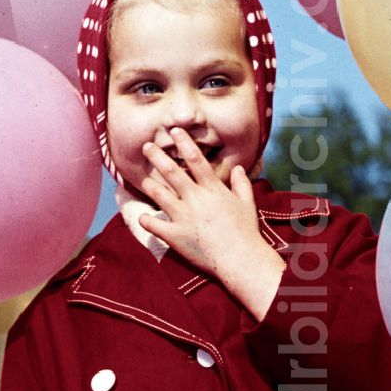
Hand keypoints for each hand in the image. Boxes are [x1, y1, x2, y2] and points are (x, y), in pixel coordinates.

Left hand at [136, 129, 284, 318]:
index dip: (184, 142)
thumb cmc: (246, 232)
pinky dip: (145, 219)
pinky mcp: (175, 235)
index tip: (174, 131)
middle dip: (157, 156)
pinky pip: (153, 224)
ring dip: (149, 183)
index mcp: (213, 189)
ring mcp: (183, 216)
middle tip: (146, 146)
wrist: (240, 259)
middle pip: (171, 171)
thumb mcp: (248, 204)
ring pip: (159, 194)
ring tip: (142, 178)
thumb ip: (242, 184)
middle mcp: (195, 198)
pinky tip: (142, 216)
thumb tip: (239, 168)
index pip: (195, 159)